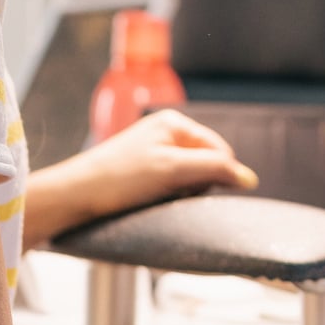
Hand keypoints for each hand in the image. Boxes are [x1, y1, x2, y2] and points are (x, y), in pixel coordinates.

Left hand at [30, 111, 256, 239]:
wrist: (74, 196)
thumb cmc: (120, 179)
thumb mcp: (173, 171)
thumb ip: (215, 169)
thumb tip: (250, 178)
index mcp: (174, 122)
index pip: (220, 150)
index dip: (217, 175)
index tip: (194, 192)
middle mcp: (164, 132)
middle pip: (206, 164)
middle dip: (197, 185)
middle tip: (172, 195)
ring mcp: (153, 152)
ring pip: (189, 178)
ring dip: (182, 193)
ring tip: (157, 199)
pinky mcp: (142, 172)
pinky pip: (171, 186)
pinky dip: (168, 197)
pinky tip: (150, 202)